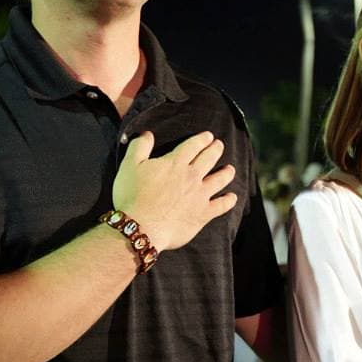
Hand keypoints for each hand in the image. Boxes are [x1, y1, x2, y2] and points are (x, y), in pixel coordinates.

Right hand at [112, 131, 237, 250]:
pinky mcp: (203, 214)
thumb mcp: (129, 166)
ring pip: (219, 180)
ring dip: (226, 173)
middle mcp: (191, 176)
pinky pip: (221, 206)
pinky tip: (232, 198)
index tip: (208, 136)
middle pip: (208, 159)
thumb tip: (147, 134)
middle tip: (219, 145)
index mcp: (175, 163)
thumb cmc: (132, 196)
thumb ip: (140, 146)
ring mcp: (199, 195)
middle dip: (215, 150)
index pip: (192, 146)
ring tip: (230, 169)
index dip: (201, 139)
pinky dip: (228, 201)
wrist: (141, 227)